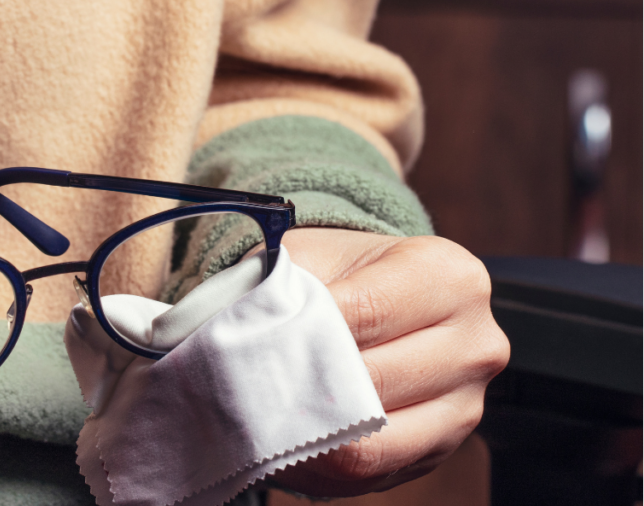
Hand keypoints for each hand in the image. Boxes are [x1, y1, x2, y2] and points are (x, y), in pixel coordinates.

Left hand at [270, 228, 508, 496]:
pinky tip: (293, 433)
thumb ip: (286, 288)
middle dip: (306, 381)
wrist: (370, 299)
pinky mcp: (441, 450)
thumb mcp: (311, 256)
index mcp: (449, 276)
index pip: (367, 312)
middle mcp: (476, 342)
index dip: (306, 326)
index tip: (260, 335)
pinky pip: (373, 471)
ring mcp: (466, 404)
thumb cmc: (339, 274)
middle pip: (374, 379)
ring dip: (313, 429)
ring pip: (376, 440)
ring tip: (267, 409)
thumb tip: (255, 334)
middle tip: (252, 378)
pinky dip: (323, 457)